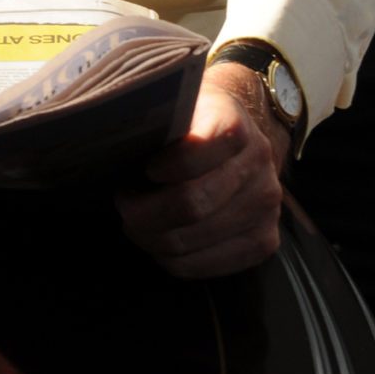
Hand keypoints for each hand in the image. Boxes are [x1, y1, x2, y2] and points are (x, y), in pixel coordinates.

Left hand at [115, 62, 289, 277]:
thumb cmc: (187, 124)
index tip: (142, 170)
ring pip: (190, 241)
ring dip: (151, 236)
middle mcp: (258, 163)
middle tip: (124, 203)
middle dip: (143, 212)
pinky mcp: (264, 241)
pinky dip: (169, 258)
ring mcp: (266, 205)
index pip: (194, 154)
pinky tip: (160, 237)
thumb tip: (108, 141)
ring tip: (138, 219)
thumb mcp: (173, 107)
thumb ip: (150, 121)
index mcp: (233, 122)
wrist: (235, 139)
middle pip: (189, 205)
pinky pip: (202, 266)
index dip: (160, 169)